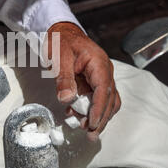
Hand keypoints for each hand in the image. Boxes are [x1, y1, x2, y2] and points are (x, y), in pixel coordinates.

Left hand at [47, 22, 120, 141]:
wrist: (62, 32)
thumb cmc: (61, 41)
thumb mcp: (59, 58)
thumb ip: (63, 78)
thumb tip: (66, 99)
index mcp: (98, 62)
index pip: (103, 89)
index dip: (98, 108)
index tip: (91, 123)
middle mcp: (104, 70)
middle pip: (109, 99)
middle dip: (100, 118)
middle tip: (90, 135)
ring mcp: (102, 76)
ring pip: (107, 101)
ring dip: (98, 117)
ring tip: (86, 130)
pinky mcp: (95, 82)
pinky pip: (97, 98)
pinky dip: (91, 110)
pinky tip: (78, 117)